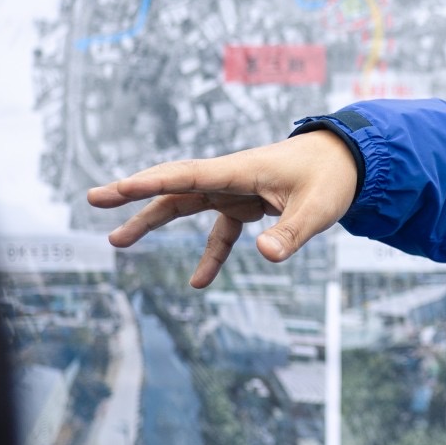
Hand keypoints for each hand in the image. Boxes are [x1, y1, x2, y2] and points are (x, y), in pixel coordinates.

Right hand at [86, 131, 359, 287]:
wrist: (351, 161)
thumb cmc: (332, 178)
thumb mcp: (316, 209)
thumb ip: (290, 233)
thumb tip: (265, 257)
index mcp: (240, 170)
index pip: (186, 175)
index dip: (150, 182)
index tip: (116, 188)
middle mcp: (230, 177)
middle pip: (174, 186)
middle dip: (134, 193)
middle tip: (93, 199)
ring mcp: (236, 189)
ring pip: (186, 205)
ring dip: (153, 221)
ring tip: (116, 240)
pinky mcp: (247, 203)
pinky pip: (219, 230)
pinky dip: (209, 254)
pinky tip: (198, 283)